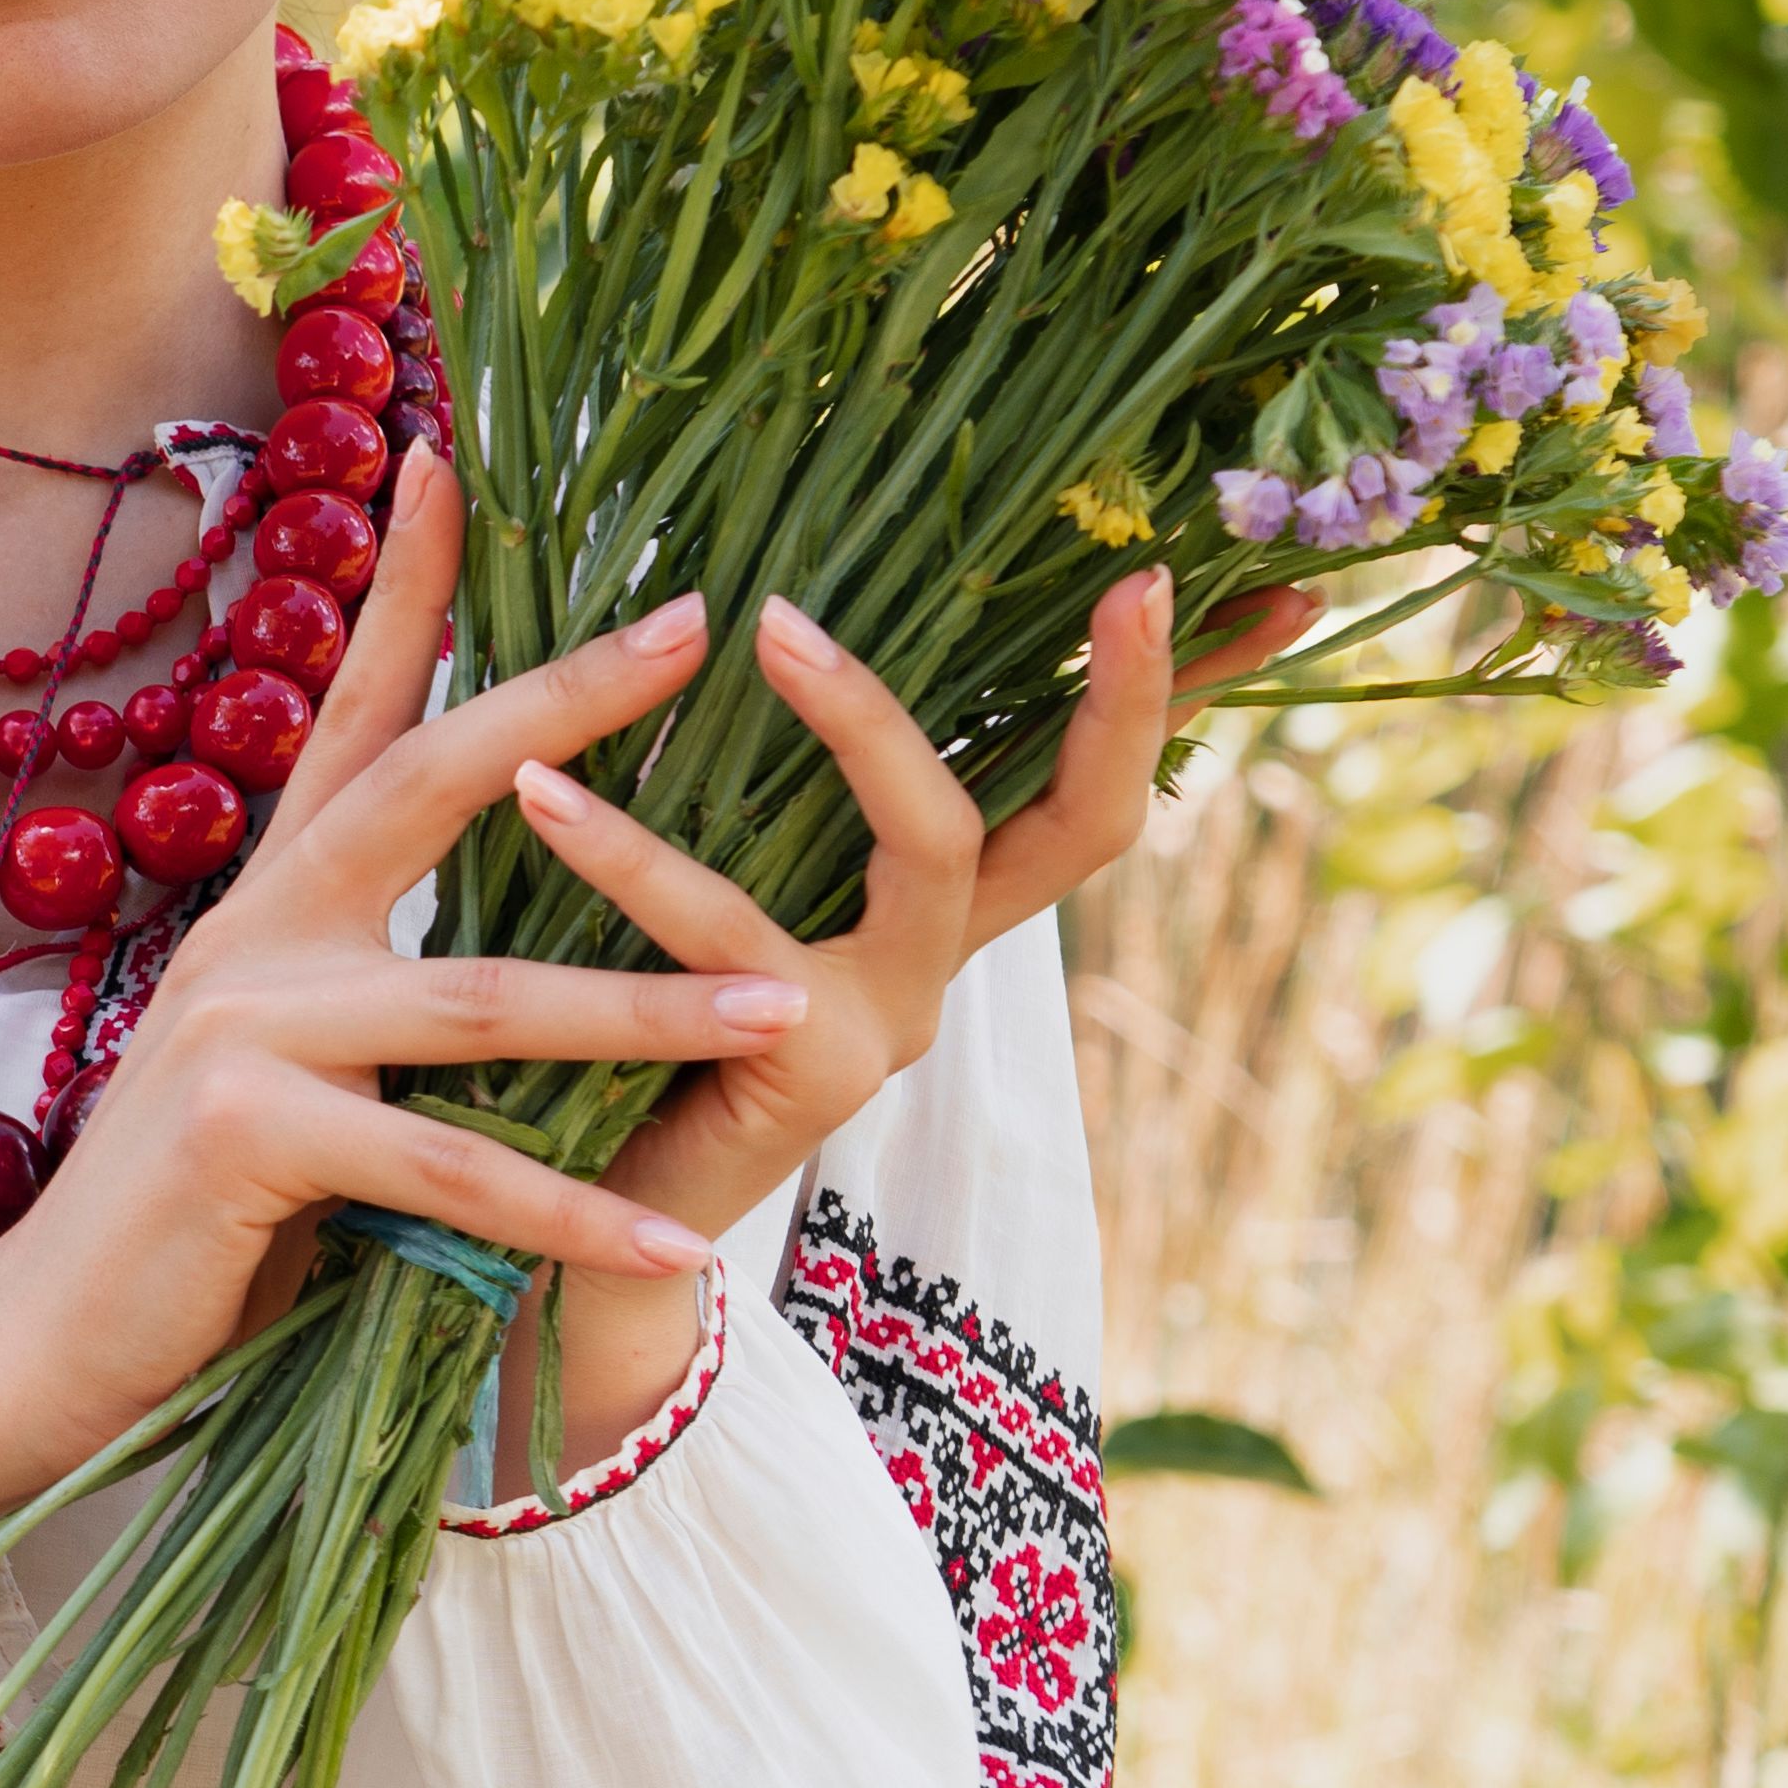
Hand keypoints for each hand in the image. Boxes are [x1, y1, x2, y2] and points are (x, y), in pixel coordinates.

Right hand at [0, 451, 821, 1554]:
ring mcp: (241, 1026)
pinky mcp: (246, 1139)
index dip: (399, 582)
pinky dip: (568, 1215)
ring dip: (651, 1008)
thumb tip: (521, 971)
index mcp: (271, 903)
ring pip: (484, 1001)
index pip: (349, 709)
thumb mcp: (293, 1073)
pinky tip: (669, 1245)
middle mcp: (254, 933)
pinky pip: (448, 1173)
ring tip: (794, 1006)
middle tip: (699, 626)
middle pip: (430, 781)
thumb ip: (382, 1008)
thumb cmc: (194, 1219)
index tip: (451, 456)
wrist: (44, 1341)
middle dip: (569, 700)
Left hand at [500, 569, 1316, 1440]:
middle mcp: (940, 958)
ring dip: (855, 715)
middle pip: (1087, 818)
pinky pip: (731, 933)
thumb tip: (715, 595)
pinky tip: (545, 788)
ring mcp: (890, 1017)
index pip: (1092, 780)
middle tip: (1133, 579)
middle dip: (1128, 698)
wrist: (579, 1211)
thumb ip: (734, 769)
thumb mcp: (708, 867)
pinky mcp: (806, 1068)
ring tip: (757, 616)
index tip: (1241, 577)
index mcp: (936, 904)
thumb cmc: (636, 1009)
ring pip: (934, 841)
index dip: (1176, 694)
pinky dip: (633, 853)